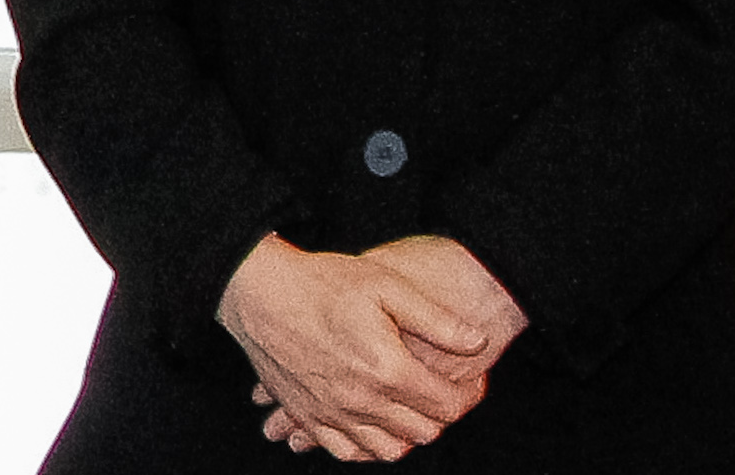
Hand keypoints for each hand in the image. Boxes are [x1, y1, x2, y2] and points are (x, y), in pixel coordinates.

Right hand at [217, 234, 488, 459]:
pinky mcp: (306, 414)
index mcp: (388, 369)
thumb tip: (478, 341)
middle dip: (442, 413)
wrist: (256, 289)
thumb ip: (436, 319)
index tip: (471, 379)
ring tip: (409, 406)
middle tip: (440, 388)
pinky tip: (374, 426)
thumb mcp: (385, 285)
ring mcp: (331, 412)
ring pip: (389, 450)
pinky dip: (368, 447)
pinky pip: (347, 452)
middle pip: (424, 431)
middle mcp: (362, 400)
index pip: (449, 406)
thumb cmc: (320, 282)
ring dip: (408, 434)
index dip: (470, 394)